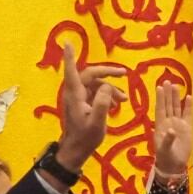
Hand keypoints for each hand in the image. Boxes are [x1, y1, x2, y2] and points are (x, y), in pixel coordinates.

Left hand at [55, 38, 125, 170]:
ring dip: (110, 88)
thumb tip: (107, 87)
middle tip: (124, 73)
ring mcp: (78, 98)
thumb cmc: (85, 138)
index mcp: (75, 94)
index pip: (72, 70)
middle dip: (108, 73)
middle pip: (90, 74)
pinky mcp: (82, 104)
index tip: (68, 42)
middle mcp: (75, 93)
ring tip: (124, 100)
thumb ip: (102, 103)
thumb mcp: (97, 122)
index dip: (70, 56)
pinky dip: (107, 95)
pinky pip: (96, 93)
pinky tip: (117, 104)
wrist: (76, 151)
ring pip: (95, 85)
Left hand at [152, 81, 192, 181]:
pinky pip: (187, 114)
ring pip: (177, 107)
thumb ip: (168, 140)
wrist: (174, 165)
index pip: (160, 109)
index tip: (160, 87)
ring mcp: (178, 123)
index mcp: (161, 125)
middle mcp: (169, 122)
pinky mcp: (186, 127)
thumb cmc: (166, 158)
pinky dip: (188, 106)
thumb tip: (171, 130)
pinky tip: (189, 97)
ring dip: (176, 97)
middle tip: (167, 81)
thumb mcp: (165, 150)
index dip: (160, 98)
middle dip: (168, 94)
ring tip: (176, 85)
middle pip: (168, 105)